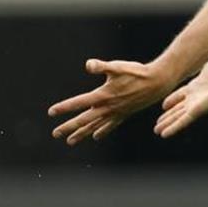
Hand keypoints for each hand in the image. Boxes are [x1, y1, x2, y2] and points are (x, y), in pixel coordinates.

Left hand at [48, 59, 174, 144]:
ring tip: (70, 141)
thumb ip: (101, 66)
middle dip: (69, 127)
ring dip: (82, 133)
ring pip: (95, 126)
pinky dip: (101, 131)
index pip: (79, 103)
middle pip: (84, 119)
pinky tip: (96, 136)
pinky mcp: (124, 114)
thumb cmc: (136, 73)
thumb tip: (88, 65)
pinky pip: (109, 126)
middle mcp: (107, 107)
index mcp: (103, 95)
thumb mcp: (117, 67)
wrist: (157, 82)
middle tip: (55, 134)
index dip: (64, 107)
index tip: (51, 112)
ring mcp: (116, 113)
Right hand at [154, 55, 207, 137]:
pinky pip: (182, 122)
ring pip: (177, 118)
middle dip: (167, 117)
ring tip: (156, 131)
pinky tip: (164, 134)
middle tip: (157, 124)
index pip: (180, 96)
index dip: (171, 101)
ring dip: (167, 124)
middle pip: (177, 110)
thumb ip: (201, 58)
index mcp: (196, 88)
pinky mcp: (197, 111)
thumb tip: (198, 46)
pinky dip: (172, 128)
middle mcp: (194, 99)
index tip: (163, 105)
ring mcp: (195, 106)